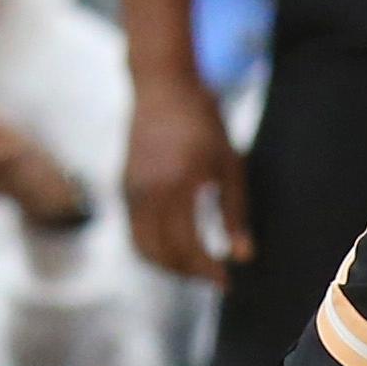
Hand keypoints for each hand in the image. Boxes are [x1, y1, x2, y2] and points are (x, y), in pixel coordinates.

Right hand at [126, 64, 250, 282]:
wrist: (162, 84)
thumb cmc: (203, 120)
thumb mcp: (229, 164)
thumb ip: (235, 212)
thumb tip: (242, 256)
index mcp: (178, 186)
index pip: (188, 246)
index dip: (207, 270)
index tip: (226, 281)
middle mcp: (148, 192)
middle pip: (161, 254)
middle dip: (187, 273)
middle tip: (212, 277)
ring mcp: (130, 189)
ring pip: (141, 246)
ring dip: (167, 264)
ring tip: (194, 266)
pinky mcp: (123, 186)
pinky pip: (134, 229)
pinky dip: (153, 246)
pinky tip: (176, 242)